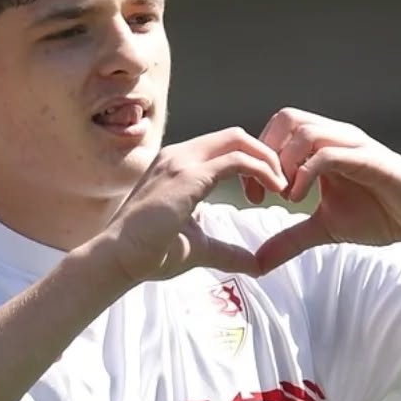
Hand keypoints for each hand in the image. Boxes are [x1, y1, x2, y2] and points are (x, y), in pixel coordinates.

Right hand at [98, 128, 287, 287]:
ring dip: (267, 160)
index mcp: (176, 165)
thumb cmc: (148, 253)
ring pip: (238, 141)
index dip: (250, 163)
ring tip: (282, 187)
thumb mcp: (198, 247)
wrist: (118, 258)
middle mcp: (178, 155)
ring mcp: (181, 162)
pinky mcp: (188, 175)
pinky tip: (273, 189)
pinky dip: (262, 170)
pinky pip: (237, 160)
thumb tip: (255, 264)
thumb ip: (227, 250)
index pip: (223, 147)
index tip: (263, 193)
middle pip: (234, 136)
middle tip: (281, 185)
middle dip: (264, 155)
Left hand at [251, 109, 400, 271]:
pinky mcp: (371, 161)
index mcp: (324, 147)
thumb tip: (257, 262)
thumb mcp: (325, 229)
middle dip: (266, 153)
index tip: (252, 196)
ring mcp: (355, 146)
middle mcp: (338, 138)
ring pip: (306, 131)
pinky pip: (329, 154)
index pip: (279, 130)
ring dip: (284, 163)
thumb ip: (290, 239)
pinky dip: (306, 173)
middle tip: (261, 193)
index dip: (257, 159)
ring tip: (284, 197)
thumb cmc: (380, 216)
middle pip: (287, 118)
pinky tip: (299, 199)